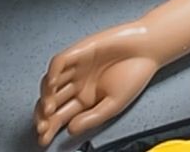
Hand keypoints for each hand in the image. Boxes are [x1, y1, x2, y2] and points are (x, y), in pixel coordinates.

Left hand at [34, 22, 163, 144]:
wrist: (148, 48)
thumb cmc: (135, 74)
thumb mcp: (114, 104)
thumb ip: (92, 117)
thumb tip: (71, 130)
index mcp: (85, 99)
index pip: (61, 116)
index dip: (50, 128)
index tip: (44, 140)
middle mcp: (77, 84)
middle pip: (51, 102)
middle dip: (43, 116)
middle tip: (42, 127)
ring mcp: (75, 68)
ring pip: (50, 83)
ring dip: (45, 96)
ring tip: (48, 108)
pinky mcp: (78, 52)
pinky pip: (59, 62)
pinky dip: (53, 72)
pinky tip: (51, 84)